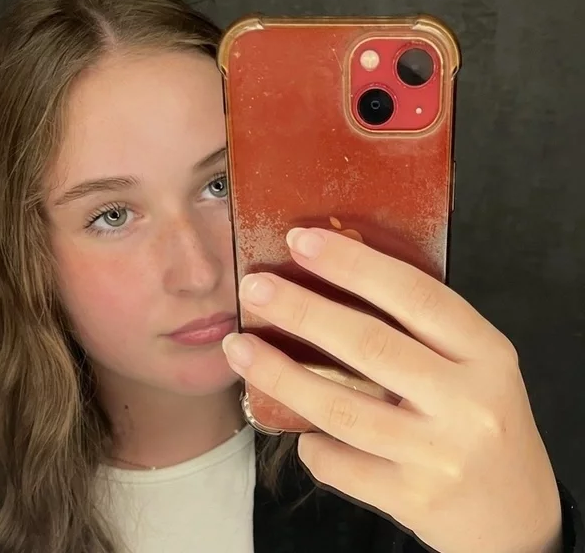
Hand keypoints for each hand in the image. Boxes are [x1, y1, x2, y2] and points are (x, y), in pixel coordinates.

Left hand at [222, 227, 562, 552]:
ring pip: (342, 407)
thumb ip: (420, 330)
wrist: (518, 516)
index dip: (353, 264)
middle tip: (255, 287)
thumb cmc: (483, 420)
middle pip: (369, 344)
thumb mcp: (473, 364)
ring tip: (239, 348)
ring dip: (279, 373)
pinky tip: (298, 428)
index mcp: (485, 353)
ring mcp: (440, 455)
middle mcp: (468, 401)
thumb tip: (330, 280)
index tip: (302, 241)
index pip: (414, 294)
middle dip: (302, 310)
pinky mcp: (413, 500)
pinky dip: (310, 443)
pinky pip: (340, 465)